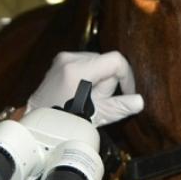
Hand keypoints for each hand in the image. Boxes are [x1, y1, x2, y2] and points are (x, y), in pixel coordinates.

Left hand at [27, 50, 143, 126]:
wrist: (41, 121)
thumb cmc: (67, 122)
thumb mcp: (96, 116)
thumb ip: (119, 107)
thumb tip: (139, 101)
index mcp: (78, 70)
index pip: (115, 61)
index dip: (127, 77)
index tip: (127, 92)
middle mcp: (69, 58)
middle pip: (106, 61)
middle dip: (109, 81)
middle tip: (99, 101)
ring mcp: (63, 57)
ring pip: (97, 61)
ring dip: (100, 77)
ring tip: (89, 98)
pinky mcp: (60, 60)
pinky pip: (85, 62)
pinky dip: (89, 74)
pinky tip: (82, 91)